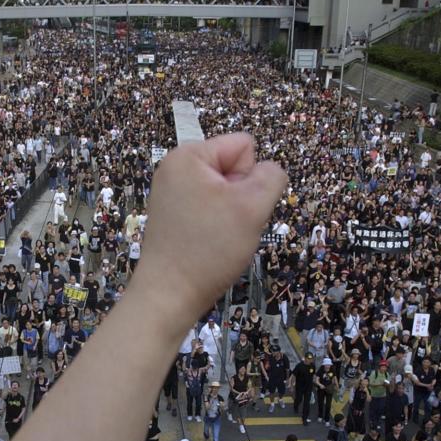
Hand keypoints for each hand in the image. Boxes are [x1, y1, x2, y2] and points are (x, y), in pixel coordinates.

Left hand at [133, 134, 285, 317]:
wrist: (168, 295)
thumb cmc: (210, 248)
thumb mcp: (253, 206)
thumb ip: (272, 177)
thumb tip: (269, 172)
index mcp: (187, 155)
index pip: (244, 146)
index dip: (251, 177)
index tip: (235, 205)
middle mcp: (174, 167)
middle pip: (233, 168)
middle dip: (240, 196)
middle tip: (227, 225)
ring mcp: (170, 192)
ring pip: (225, 192)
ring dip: (231, 213)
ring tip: (217, 236)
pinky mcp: (171, 215)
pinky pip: (209, 209)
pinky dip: (215, 226)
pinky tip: (206, 244)